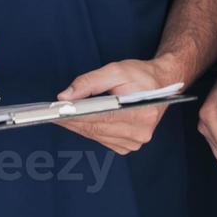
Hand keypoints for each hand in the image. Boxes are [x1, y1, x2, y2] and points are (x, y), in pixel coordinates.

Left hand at [57, 56, 181, 155]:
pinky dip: (90, 131)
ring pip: (97, 136)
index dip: (77, 116)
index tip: (57, 112)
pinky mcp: (129, 146)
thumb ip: (89, 82)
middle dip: (73, 121)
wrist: (163, 84)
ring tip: (63, 116)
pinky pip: (102, 140)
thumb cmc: (141, 75)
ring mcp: (135, 142)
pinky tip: (80, 122)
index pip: (101, 118)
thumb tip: (64, 97)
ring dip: (79, 127)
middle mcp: (140, 132)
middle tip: (53, 113)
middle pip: (97, 129)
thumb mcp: (116, 70)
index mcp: (141, 113)